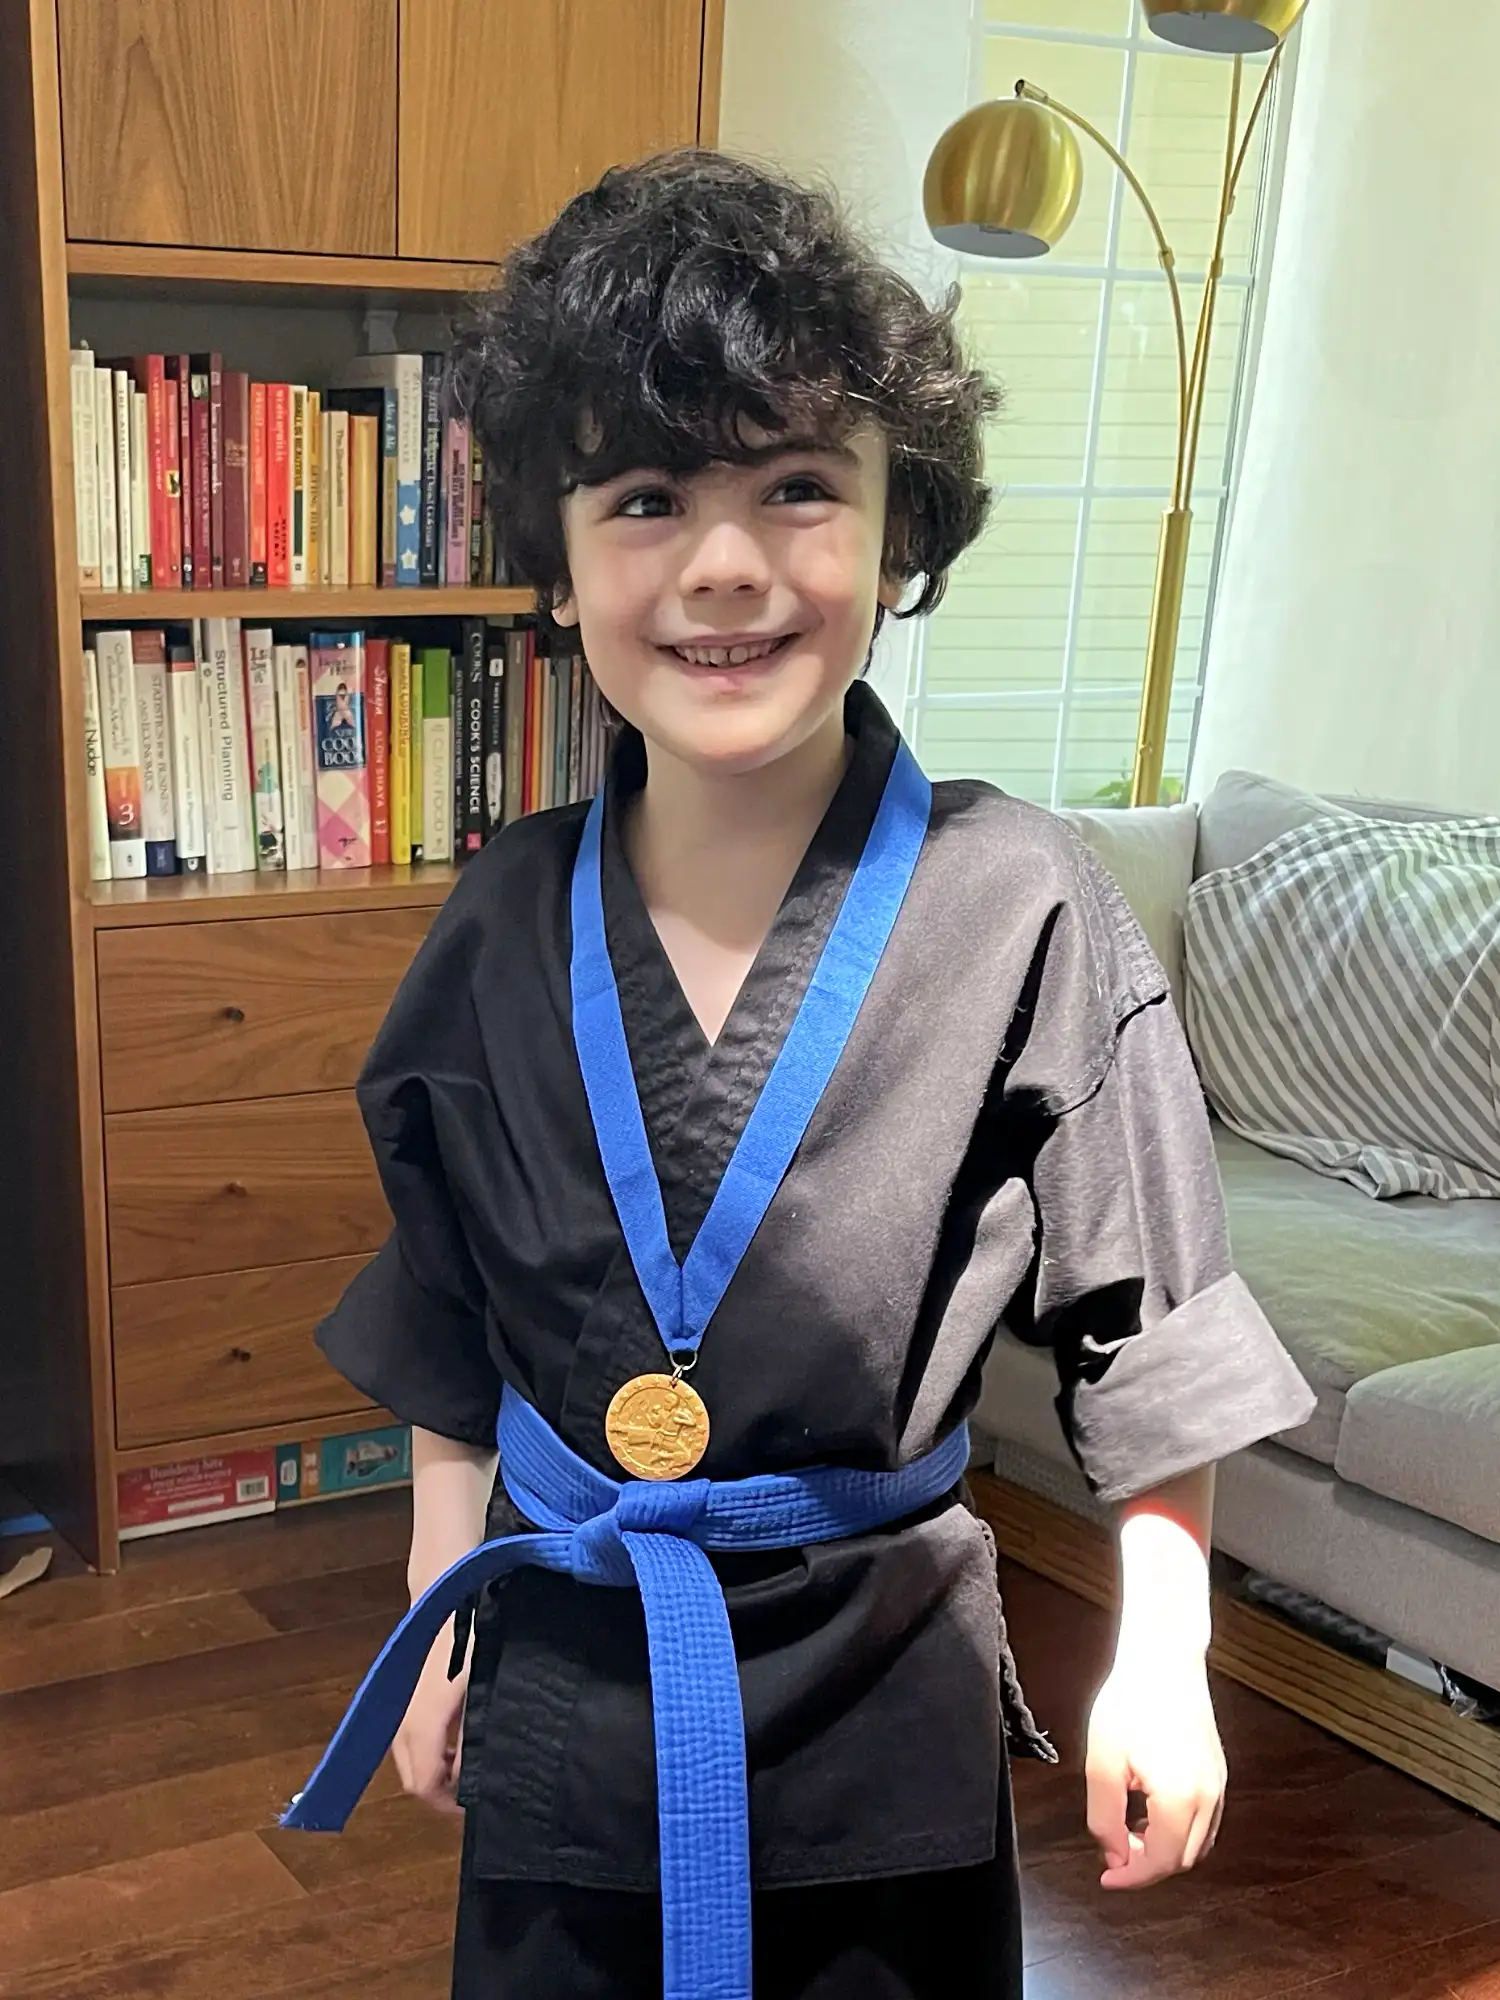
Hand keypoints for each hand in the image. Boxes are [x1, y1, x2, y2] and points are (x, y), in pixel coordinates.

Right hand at [392, 1628, 468, 1815]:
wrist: (444, 1591)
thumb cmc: (471, 1635)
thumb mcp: (482, 1687)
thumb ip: (473, 1736)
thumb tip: (468, 1777)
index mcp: (421, 1723)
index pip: (423, 1785)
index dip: (449, 1804)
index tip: (478, 1804)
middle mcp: (403, 1721)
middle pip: (413, 1778)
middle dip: (442, 1791)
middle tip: (477, 1787)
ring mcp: (400, 1708)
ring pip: (410, 1759)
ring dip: (436, 1769)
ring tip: (471, 1762)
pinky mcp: (405, 1696)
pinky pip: (411, 1739)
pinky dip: (431, 1750)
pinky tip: (458, 1738)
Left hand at [1084, 1644, 1225, 1889]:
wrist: (1163, 1658)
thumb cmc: (1131, 1702)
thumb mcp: (1102, 1764)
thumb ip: (1105, 1818)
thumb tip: (1115, 1856)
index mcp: (1180, 1799)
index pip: (1161, 1863)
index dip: (1131, 1877)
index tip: (1107, 1878)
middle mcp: (1209, 1798)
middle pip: (1184, 1860)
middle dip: (1149, 1865)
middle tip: (1115, 1852)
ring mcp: (1219, 1784)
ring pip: (1199, 1843)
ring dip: (1167, 1850)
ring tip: (1131, 1831)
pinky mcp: (1219, 1771)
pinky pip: (1206, 1821)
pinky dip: (1181, 1831)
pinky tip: (1152, 1812)